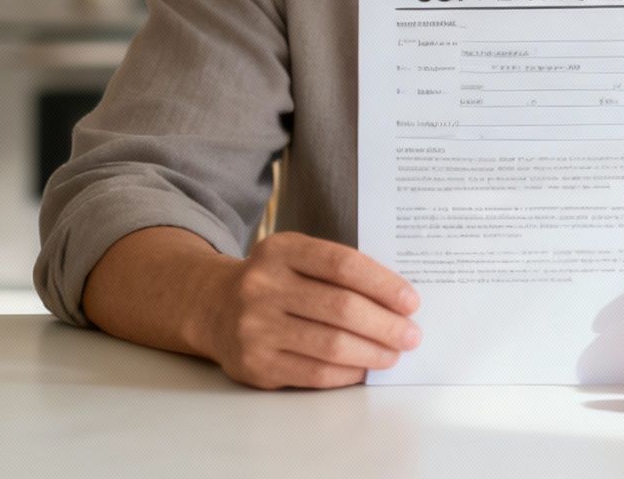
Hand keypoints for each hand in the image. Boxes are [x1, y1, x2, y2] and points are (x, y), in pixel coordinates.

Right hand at [194, 232, 421, 389]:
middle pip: (341, 308)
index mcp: (280, 250)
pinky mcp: (254, 365)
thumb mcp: (295, 257)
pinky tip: (364, 368)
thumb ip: (337, 270)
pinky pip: (314, 373)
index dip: (383, 284)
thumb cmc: (273, 282)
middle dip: (385, 325)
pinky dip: (347, 373)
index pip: (343, 265)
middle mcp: (262, 286)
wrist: (212, 306)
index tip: (411, 301)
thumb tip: (396, 302)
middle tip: (411, 334)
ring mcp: (255, 327)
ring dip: (372, 352)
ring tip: (394, 354)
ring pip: (330, 345)